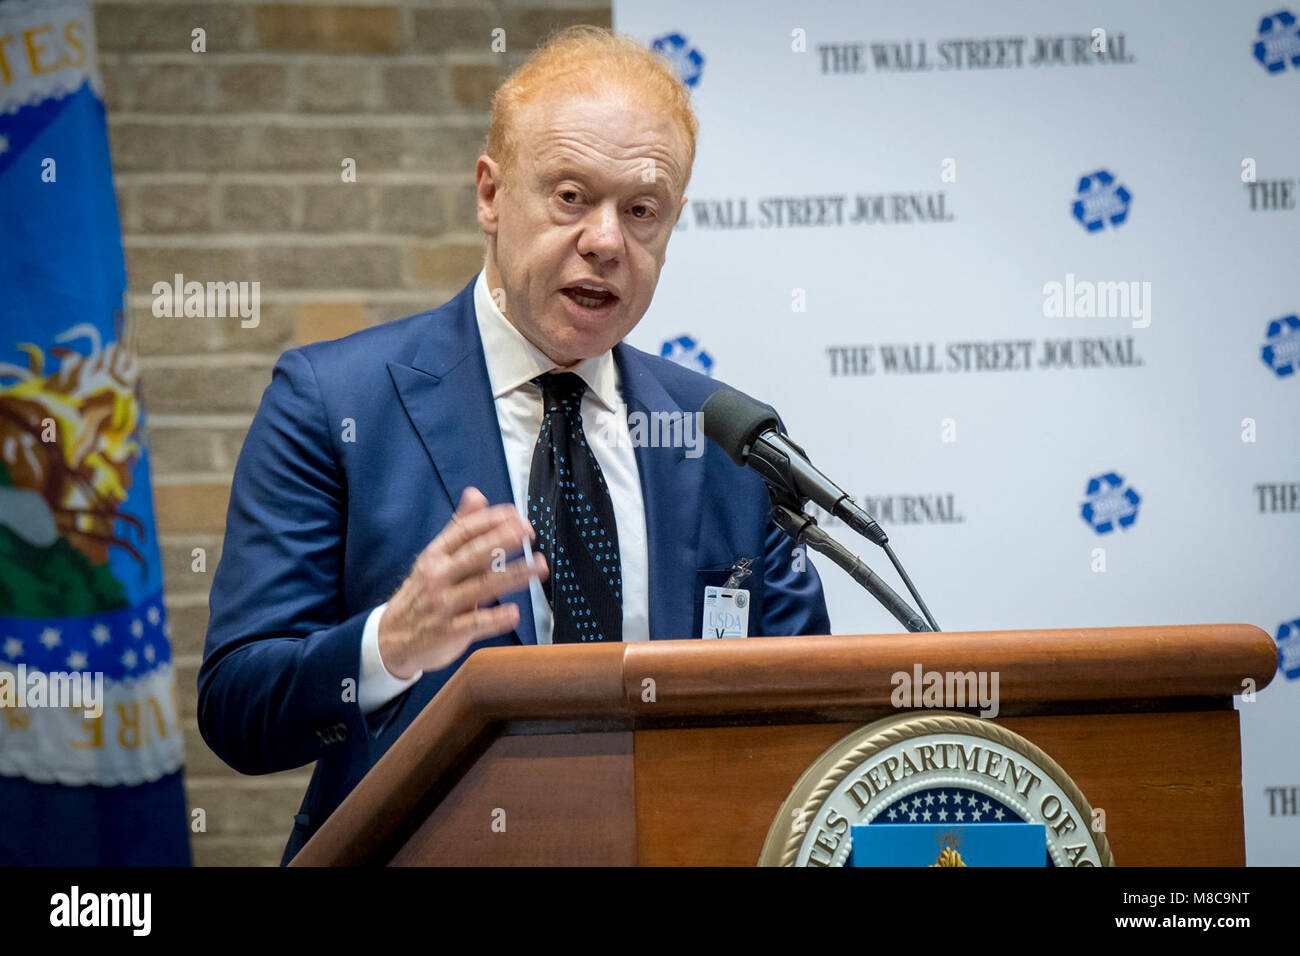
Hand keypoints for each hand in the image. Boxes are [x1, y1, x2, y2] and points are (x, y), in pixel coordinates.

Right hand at [378, 487, 547, 677]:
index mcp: (435, 555)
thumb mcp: (435, 557)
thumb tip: (476, 494)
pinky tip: (514, 613)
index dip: (490, 521)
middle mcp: (438, 577)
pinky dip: (495, 619)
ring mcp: (442, 605)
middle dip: (502, 540)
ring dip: (513, 576)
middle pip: (474, 555)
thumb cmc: (422, 592)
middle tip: (528, 531)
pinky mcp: (448, 632)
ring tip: (537, 567)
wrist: (391, 638)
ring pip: (482, 587)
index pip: (463, 532)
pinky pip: (475, 624)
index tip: (515, 514)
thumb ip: (460, 528)